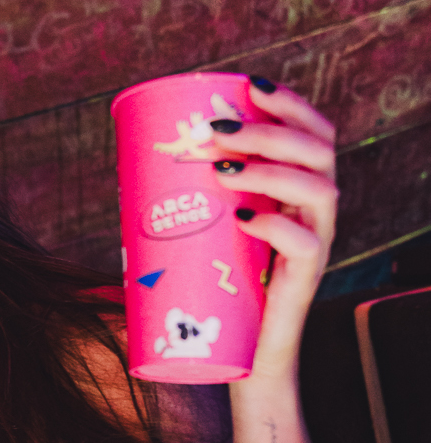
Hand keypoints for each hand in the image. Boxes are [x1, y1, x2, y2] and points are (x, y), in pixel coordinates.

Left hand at [203, 78, 335, 381]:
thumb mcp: (205, 235)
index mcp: (297, 190)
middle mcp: (315, 212)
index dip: (289, 102)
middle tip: (216, 134)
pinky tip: (244, 219)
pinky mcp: (305, 281)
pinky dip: (276, 226)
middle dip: (268, 130)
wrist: (240, 359)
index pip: (314, 132)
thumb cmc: (218, 292)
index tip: (248, 84)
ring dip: (270, 169)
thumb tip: (123, 171)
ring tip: (222, 170)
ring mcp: (316, 244)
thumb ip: (180, 205)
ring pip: (319, 189)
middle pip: (317, 150)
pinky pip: (306, 245)